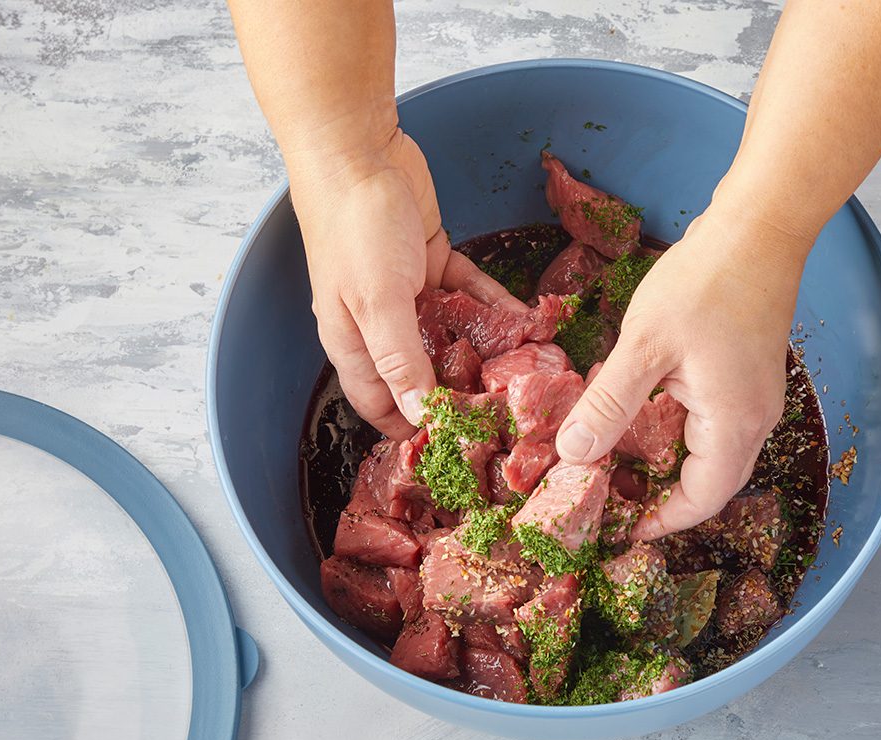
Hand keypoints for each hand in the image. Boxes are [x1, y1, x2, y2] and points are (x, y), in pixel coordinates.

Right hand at [290, 129, 525, 438]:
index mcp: (353, 341)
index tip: (453, 448)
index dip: (410, 429)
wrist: (358, 150)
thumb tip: (420, 415)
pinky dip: (495, 306)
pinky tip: (527, 321)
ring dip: (485, 351)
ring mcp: (408, 291)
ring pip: (452, 335)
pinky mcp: (434, 260)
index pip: (379, 403)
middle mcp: (380, 323)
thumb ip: (399, 359)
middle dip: (460, 393)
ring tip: (526, 372)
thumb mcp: (376, 301)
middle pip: (422, 374)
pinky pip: (470, 294)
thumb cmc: (354, 228)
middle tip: (506, 413)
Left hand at [554, 210, 810, 538]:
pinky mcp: (747, 376)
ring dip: (665, 464)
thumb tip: (573, 455)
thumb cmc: (705, 283)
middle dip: (658, 497)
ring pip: (709, 454)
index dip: (658, 522)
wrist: (758, 228)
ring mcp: (755, 398)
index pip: (700, 502)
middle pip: (708, 484)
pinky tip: (639, 415)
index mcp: (733, 426)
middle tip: (607, 494)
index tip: (616, 525)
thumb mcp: (644, 347)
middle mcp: (753, 421)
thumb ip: (608, 405)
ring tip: (614, 461)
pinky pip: (712, 424)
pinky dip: (676, 433)